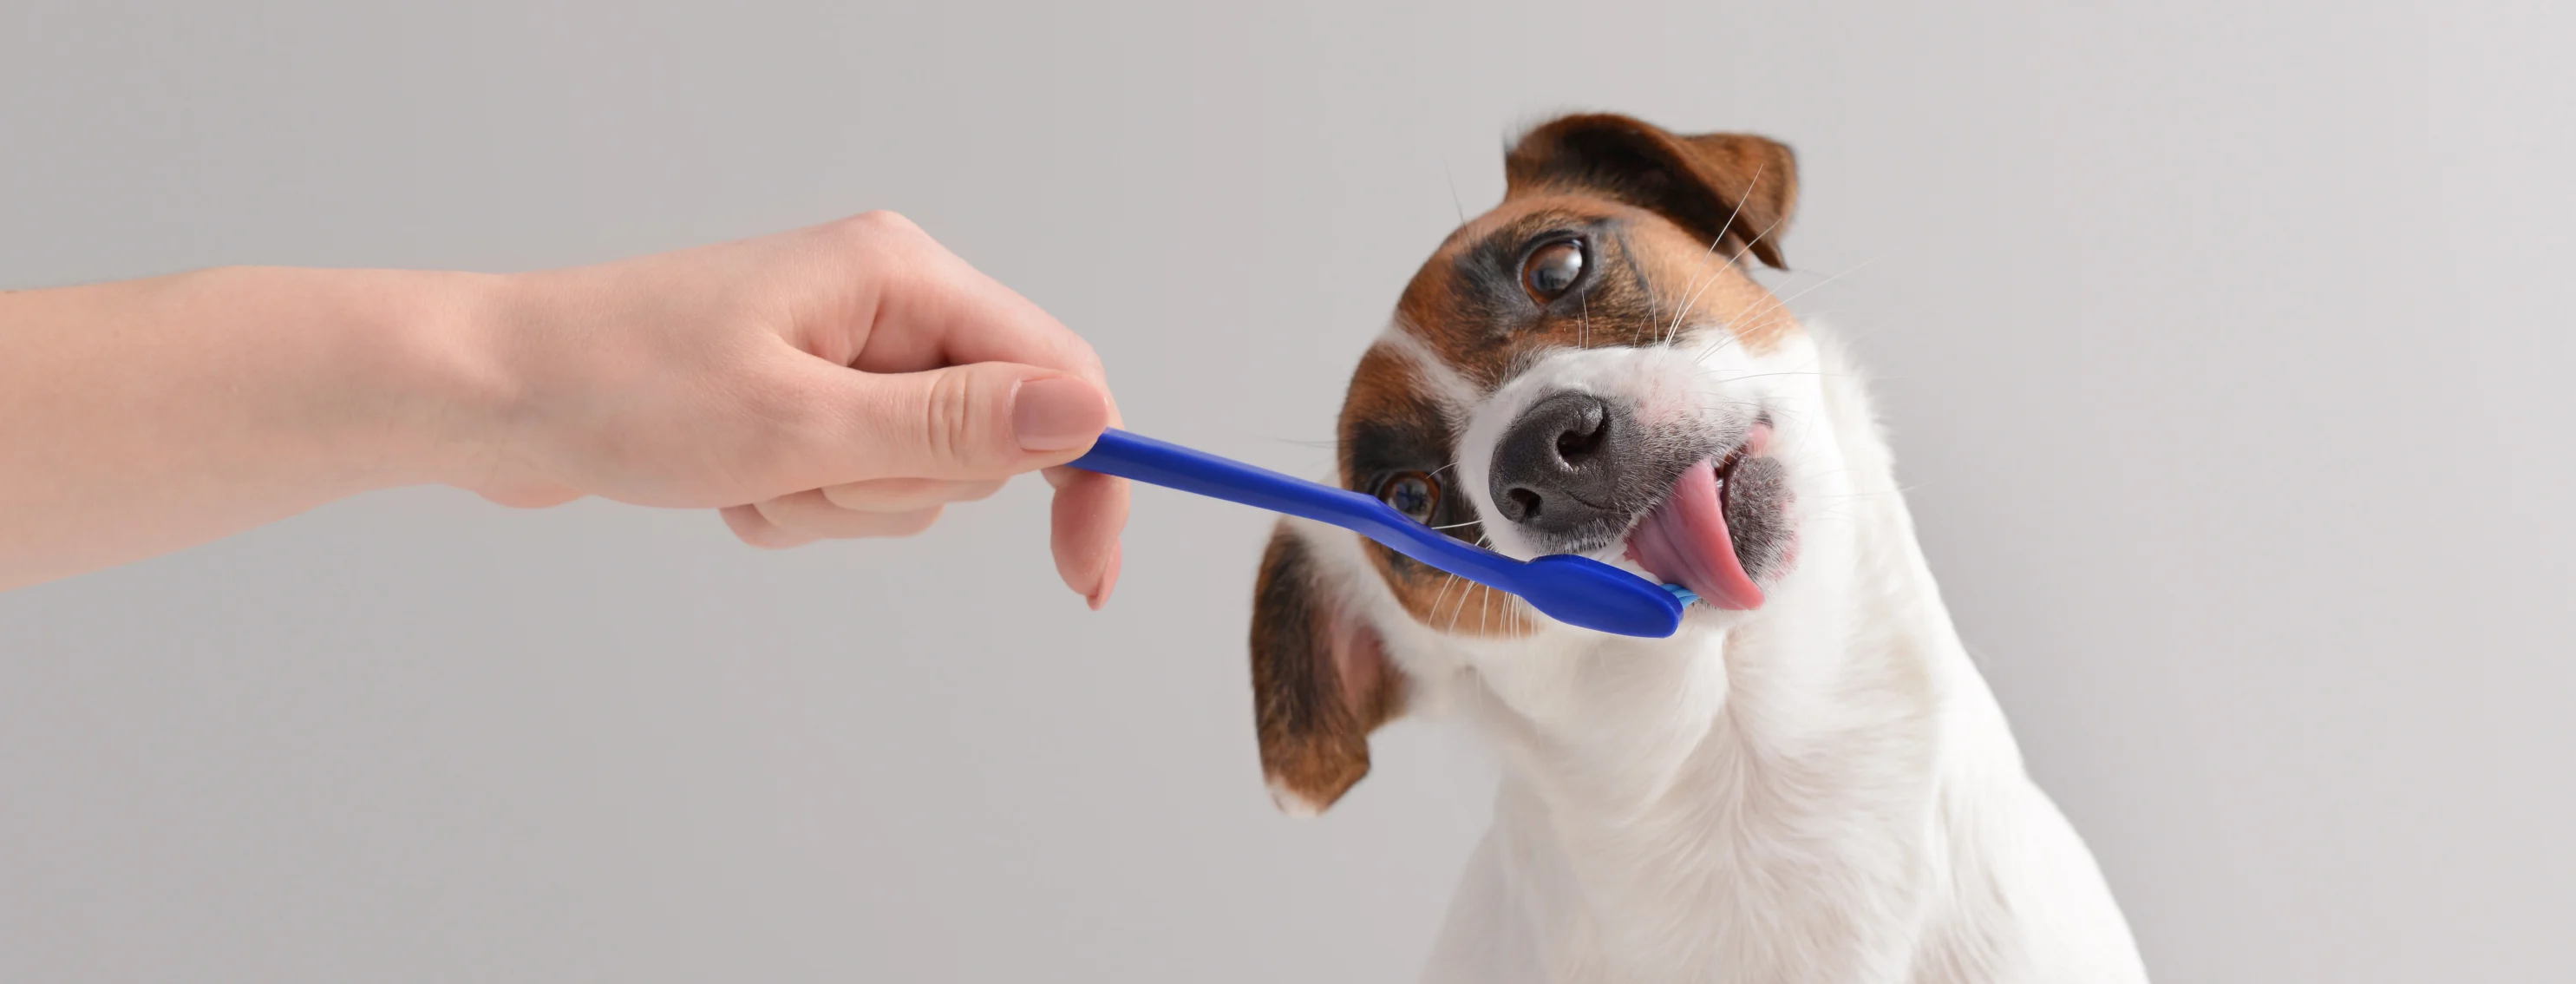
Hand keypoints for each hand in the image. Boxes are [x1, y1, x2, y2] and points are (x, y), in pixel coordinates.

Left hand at [458, 212, 1126, 605]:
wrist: (486, 394)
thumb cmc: (618, 390)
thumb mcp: (800, 426)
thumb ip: (954, 428)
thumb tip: (1090, 416)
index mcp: (902, 275)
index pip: (1056, 375)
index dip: (1086, 473)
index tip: (1082, 575)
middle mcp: (884, 302)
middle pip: (985, 438)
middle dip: (901, 489)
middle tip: (799, 475)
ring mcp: (842, 352)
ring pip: (915, 479)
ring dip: (837, 507)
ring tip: (746, 477)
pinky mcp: (801, 399)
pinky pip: (850, 490)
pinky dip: (798, 510)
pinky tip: (726, 487)